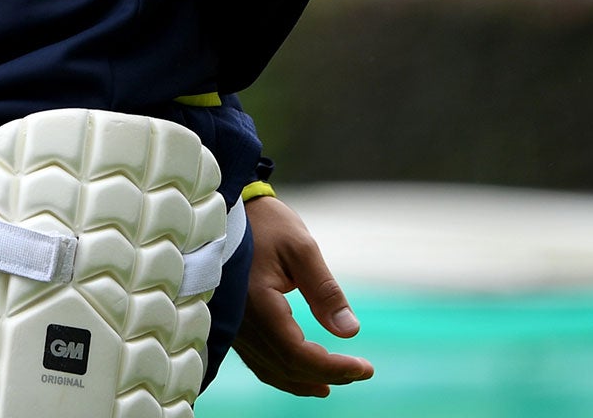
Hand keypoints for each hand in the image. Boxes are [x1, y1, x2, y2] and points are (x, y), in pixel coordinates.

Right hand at [232, 194, 374, 396]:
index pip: (297, 353)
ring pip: (269, 368)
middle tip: (360, 371)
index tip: (365, 368)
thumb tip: (350, 332)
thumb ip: (325, 291)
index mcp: (257, 301)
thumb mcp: (302, 248)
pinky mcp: (233, 321)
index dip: (333, 367)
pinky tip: (301, 372)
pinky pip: (257, 359)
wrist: (227, 208)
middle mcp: (240, 319)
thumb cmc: (266, 223)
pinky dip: (282, 371)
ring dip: (302, 380)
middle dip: (324, 374)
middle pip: (284, 365)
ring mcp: (233, 323)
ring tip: (333, 383)